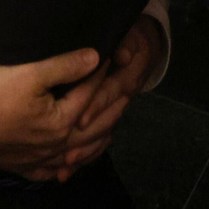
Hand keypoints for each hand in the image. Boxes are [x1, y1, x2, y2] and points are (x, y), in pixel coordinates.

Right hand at [0, 48, 102, 181]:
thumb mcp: (31, 74)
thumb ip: (65, 66)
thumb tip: (97, 57)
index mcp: (61, 122)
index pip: (89, 95)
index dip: (101, 75)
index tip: (111, 60)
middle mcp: (56, 146)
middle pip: (91, 129)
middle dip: (111, 110)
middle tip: (126, 95)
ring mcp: (41, 160)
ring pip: (78, 154)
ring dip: (97, 141)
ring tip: (110, 131)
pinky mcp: (24, 167)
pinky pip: (54, 171)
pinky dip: (69, 166)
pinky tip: (73, 164)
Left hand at [62, 15, 165, 170]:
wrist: (144, 49)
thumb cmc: (131, 39)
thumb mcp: (131, 36)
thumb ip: (126, 43)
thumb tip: (123, 55)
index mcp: (126, 80)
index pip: (109, 95)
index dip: (95, 107)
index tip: (79, 120)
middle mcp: (121, 100)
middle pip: (104, 123)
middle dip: (85, 140)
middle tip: (66, 156)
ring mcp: (115, 111)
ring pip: (101, 136)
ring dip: (84, 153)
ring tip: (65, 168)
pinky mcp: (107, 118)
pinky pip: (97, 141)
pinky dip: (83, 157)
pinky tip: (65, 172)